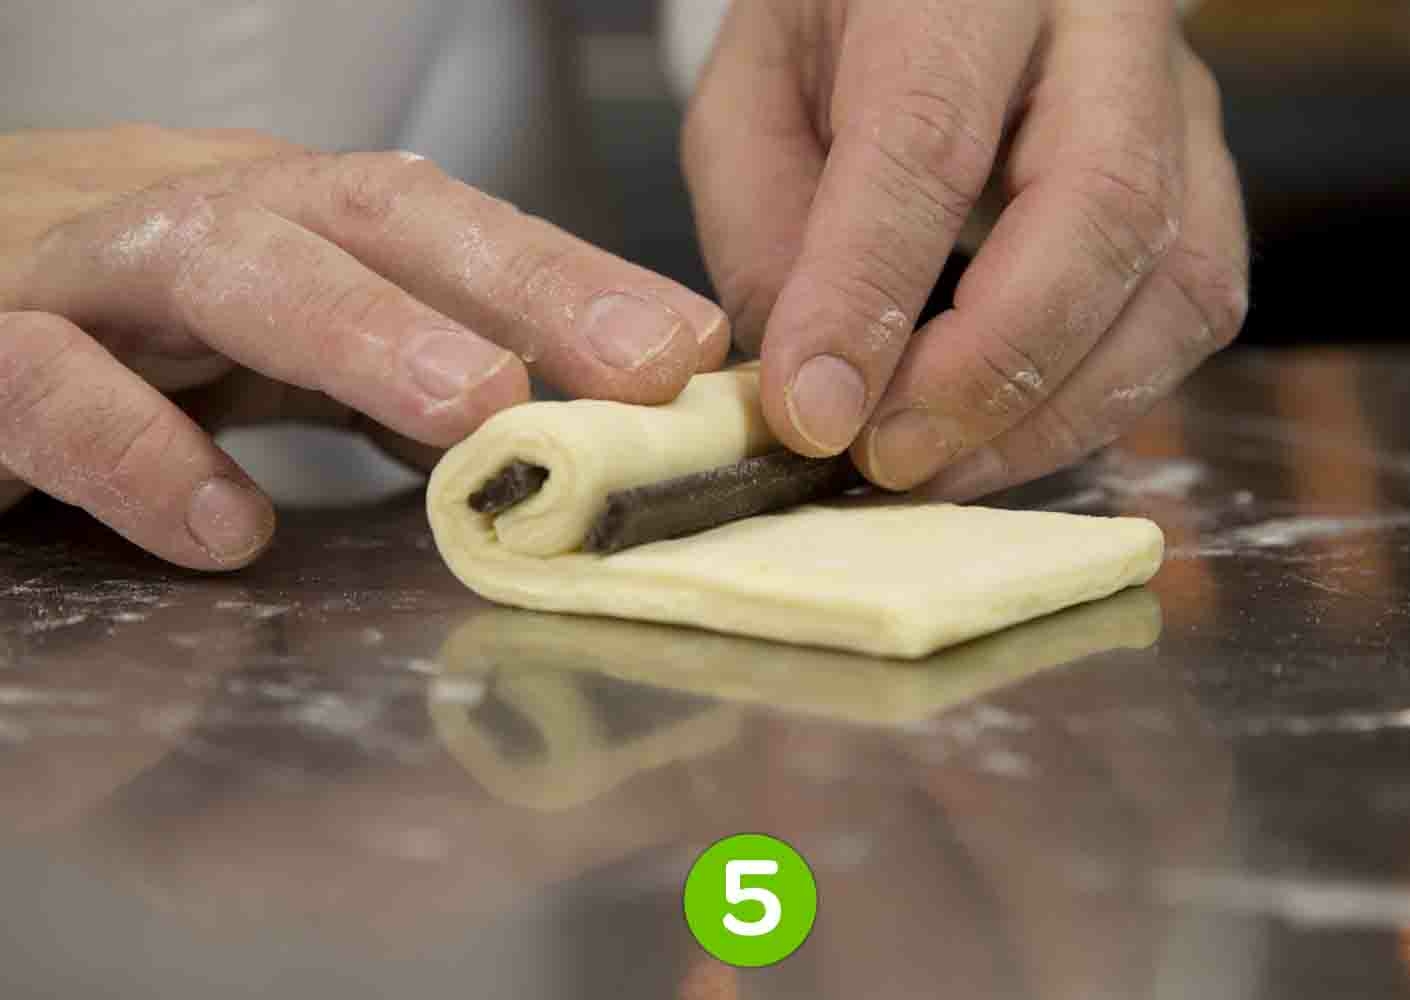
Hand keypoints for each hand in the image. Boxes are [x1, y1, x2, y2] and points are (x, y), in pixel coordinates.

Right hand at [0, 126, 728, 568]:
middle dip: (521, 284)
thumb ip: (401, 378)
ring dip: (363, 331)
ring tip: (477, 407)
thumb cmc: (123, 324)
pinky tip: (224, 527)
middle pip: (376, 216)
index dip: (576, 277)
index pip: (455, 225)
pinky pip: (47, 385)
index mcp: (298, 220)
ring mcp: (91, 274)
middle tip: (642, 366)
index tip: (693, 348)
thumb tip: (562, 428)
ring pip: (225, 266)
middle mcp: (211, 220)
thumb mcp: (285, 339)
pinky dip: (136, 448)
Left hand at [682, 0, 1247, 494]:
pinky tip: (1001, 437)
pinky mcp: (1210, 182)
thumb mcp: (754, 93)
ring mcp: (1182, 102)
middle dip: (989, 368)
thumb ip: (762, 223)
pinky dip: (1094, 404)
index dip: (868, 293)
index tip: (813, 412)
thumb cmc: (843, 29)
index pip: (927, 137)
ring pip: (1177, 283)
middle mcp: (1105, 25)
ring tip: (936, 468)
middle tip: (889, 458)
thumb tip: (819, 389)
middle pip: (1102, 208)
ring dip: (1052, 413)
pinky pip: (1190, 314)